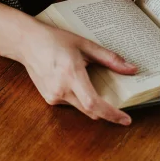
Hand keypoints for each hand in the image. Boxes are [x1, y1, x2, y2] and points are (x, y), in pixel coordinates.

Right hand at [0, 3, 137, 124]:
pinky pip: (71, 103)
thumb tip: (131, 69)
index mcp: (71, 74)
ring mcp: (53, 96)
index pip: (94, 104)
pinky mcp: (49, 98)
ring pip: (81, 108)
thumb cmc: (55, 40)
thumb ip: (110, 58)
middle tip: (120, 105)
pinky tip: (76, 81)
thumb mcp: (85, 45)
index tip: (126, 120)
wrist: (28, 43)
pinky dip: (80, 98)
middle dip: (106, 111)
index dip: (111, 114)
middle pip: (90, 110)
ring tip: (92, 82)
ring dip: (92, 102)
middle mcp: (61, 89)